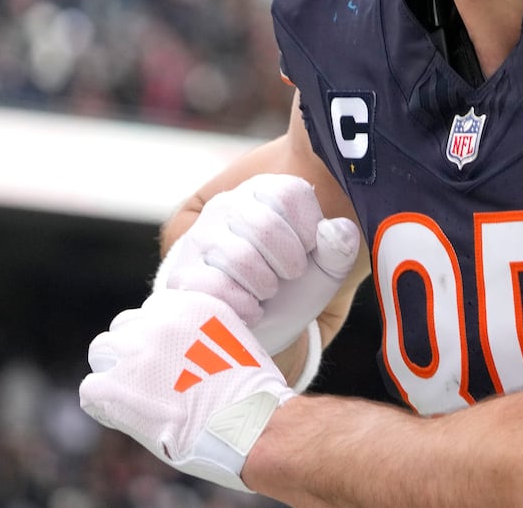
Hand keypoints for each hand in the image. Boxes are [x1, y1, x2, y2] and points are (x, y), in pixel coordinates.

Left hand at [81, 290, 294, 490]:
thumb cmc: (251, 396)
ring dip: (113, 373)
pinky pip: (90, 389)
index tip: (167, 362)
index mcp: (191, 305)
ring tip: (135, 400)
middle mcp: (160, 320)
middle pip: (124, 326)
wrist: (251, 425)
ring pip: (100, 352)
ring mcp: (135, 352)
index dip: (156, 338)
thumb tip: (175, 351)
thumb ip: (198, 334)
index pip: (153, 310)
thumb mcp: (232, 342)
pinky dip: (103, 406)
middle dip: (132, 351)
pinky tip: (126, 419)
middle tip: (149, 383)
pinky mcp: (115, 386)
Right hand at [158, 174, 361, 355]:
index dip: (309, 230)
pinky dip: (242, 305)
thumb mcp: (329, 268)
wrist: (264, 331)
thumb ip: (340, 246)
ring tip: (267, 292)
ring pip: (241, 257)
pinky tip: (250, 310)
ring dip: (265, 285)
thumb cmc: (296, 289)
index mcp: (264, 191)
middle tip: (290, 277)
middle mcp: (228, 205)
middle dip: (290, 263)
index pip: (290, 193)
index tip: (310, 251)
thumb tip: (337, 230)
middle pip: (266, 225)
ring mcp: (200, 238)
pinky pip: (213, 285)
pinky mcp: (182, 274)